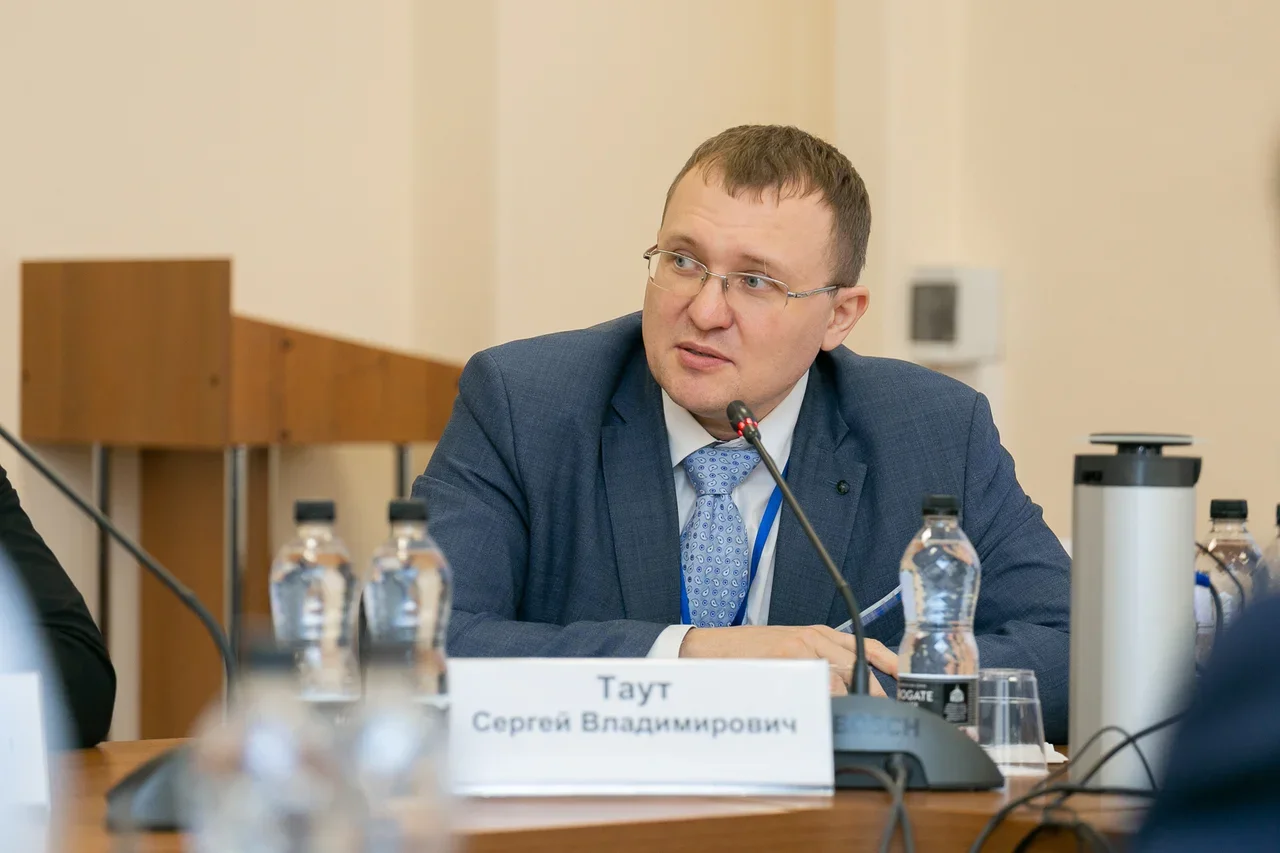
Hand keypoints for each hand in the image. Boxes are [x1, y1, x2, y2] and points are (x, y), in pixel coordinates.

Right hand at [679, 625, 896, 696]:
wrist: (712, 650)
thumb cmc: (749, 654)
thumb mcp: (790, 649)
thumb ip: (818, 661)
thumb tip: (845, 689)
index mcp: (818, 633)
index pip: (866, 647)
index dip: (888, 666)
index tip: (904, 682)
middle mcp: (814, 637)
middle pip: (859, 668)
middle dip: (872, 694)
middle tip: (879, 714)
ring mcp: (801, 649)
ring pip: (842, 677)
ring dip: (850, 700)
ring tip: (853, 718)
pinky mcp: (787, 661)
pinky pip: (820, 684)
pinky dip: (829, 700)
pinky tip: (828, 711)